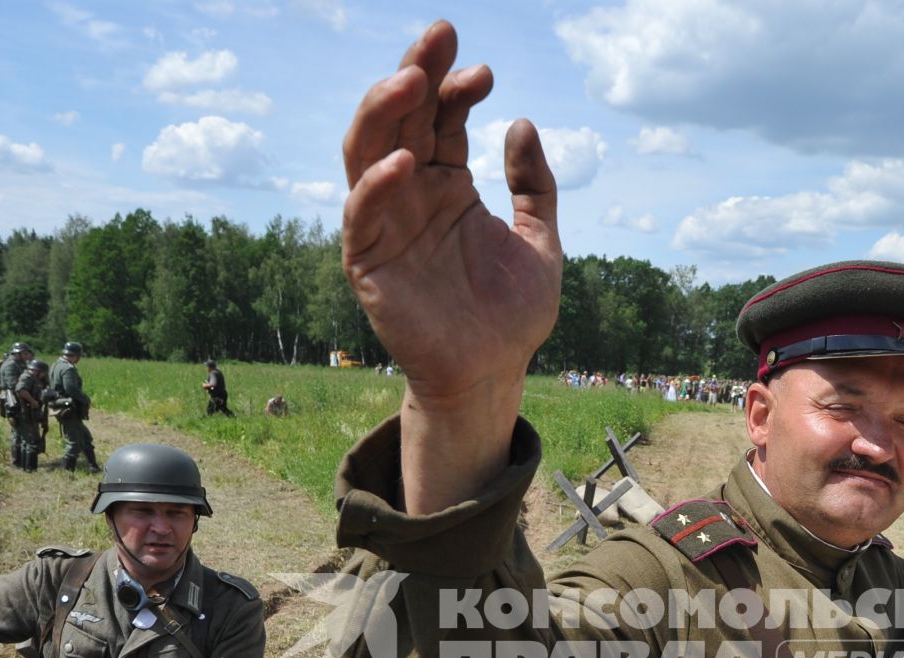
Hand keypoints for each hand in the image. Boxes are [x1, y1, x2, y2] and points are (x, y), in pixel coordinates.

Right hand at [342, 21, 563, 510]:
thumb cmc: (512, 314)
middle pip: (399, 119)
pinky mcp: (368, 261)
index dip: (455, 88)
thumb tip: (521, 123)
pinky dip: (378, 184)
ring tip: (412, 79)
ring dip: (383, 110)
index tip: (485, 72)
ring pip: (366, 150)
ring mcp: (386, 224)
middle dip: (415, 73)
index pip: (440, 118)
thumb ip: (535, 185)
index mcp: (448, 185)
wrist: (493, 375)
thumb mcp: (542, 241)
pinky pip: (362, 213)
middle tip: (439, 36)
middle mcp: (411, 195)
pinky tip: (408, 161)